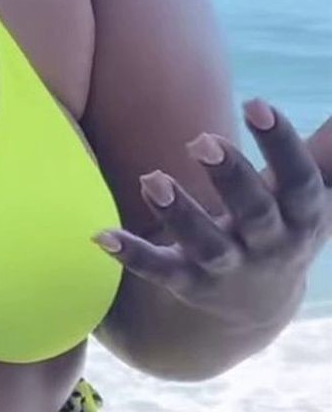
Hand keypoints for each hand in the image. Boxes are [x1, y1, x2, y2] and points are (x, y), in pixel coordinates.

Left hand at [93, 101, 331, 329]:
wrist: (259, 308)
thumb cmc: (285, 226)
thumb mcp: (310, 196)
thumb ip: (324, 154)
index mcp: (302, 218)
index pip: (299, 181)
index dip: (282, 144)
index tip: (257, 103)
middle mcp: (268, 246)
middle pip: (253, 212)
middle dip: (230, 176)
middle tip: (201, 139)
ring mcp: (229, 269)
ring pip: (206, 245)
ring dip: (179, 214)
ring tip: (151, 179)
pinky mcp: (190, 285)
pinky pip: (161, 271)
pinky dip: (133, 256)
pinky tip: (101, 236)